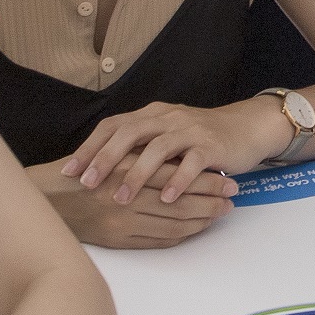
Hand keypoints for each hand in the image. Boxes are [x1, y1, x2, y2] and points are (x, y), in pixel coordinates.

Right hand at [48, 168, 239, 248]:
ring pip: (173, 224)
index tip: (227, 180)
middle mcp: (127, 198)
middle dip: (211, 201)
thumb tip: (179, 157)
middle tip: (232, 199)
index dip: (206, 180)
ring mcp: (123, 223)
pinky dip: (179, 235)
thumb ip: (140, 155)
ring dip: (200, 220)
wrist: (44, 198)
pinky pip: (157, 241)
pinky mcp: (118, 240)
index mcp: (126, 169)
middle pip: (181, 202)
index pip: (177, 176)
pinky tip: (193, 229)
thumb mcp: (109, 153)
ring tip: (219, 214)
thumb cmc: (76, 172)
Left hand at [63, 100, 282, 204]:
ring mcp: (190, 131)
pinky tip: (166, 199)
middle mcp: (167, 118)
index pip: (113, 126)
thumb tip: (98, 167)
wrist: (246, 127)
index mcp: (151, 115)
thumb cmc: (199, 137)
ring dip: (137, 175)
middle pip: (129, 133)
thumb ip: (138, 145)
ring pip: (158, 149)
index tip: (69, 172)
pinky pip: (192, 162)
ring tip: (121, 199)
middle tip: (88, 184)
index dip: (89, 147)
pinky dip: (177, 181)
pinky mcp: (212, 146)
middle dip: (105, 159)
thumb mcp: (164, 134)